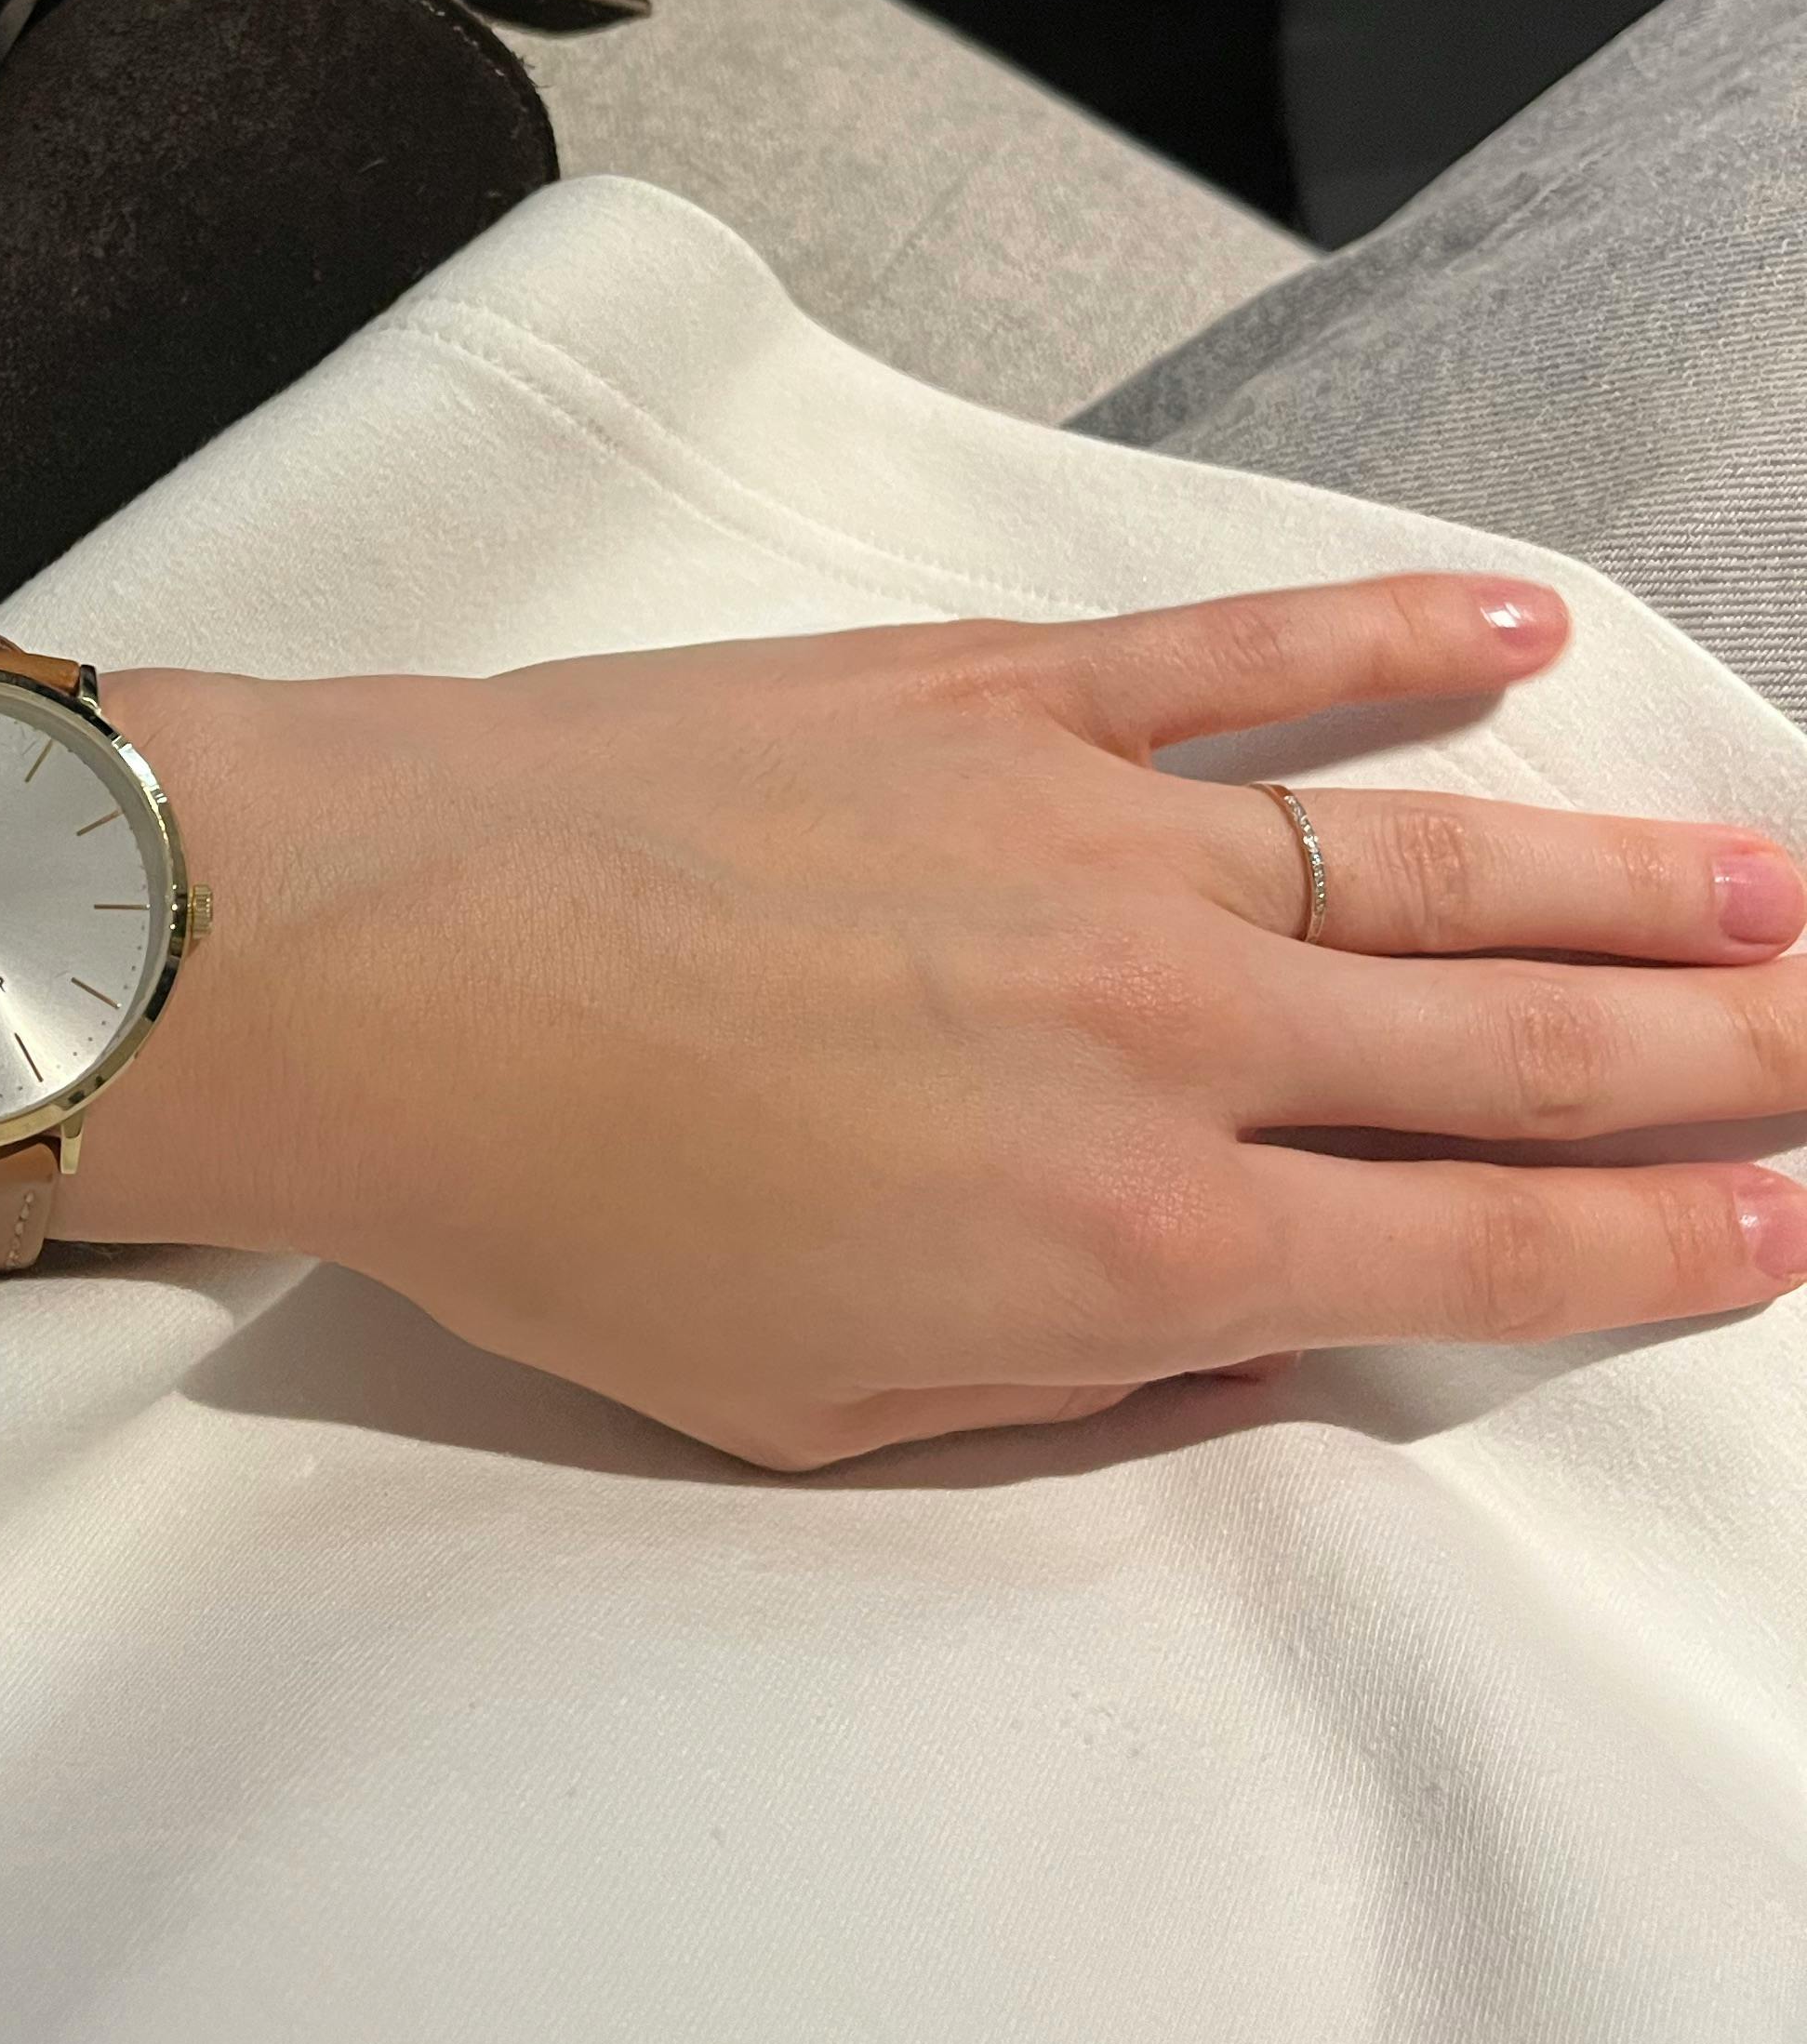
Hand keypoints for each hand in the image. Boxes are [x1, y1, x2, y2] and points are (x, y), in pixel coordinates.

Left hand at [89, 578, 1806, 1467]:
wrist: (376, 962)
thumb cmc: (565, 1209)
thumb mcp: (826, 1405)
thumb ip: (1079, 1379)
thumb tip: (1265, 1325)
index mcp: (1129, 1239)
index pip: (1468, 1249)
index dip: (1651, 1245)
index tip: (1777, 1222)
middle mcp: (1163, 1032)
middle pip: (1505, 1047)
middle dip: (1709, 1052)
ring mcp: (1093, 834)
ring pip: (1426, 858)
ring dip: (1620, 878)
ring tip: (1778, 888)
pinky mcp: (996, 691)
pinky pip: (1240, 658)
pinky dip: (1387, 638)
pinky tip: (1517, 638)